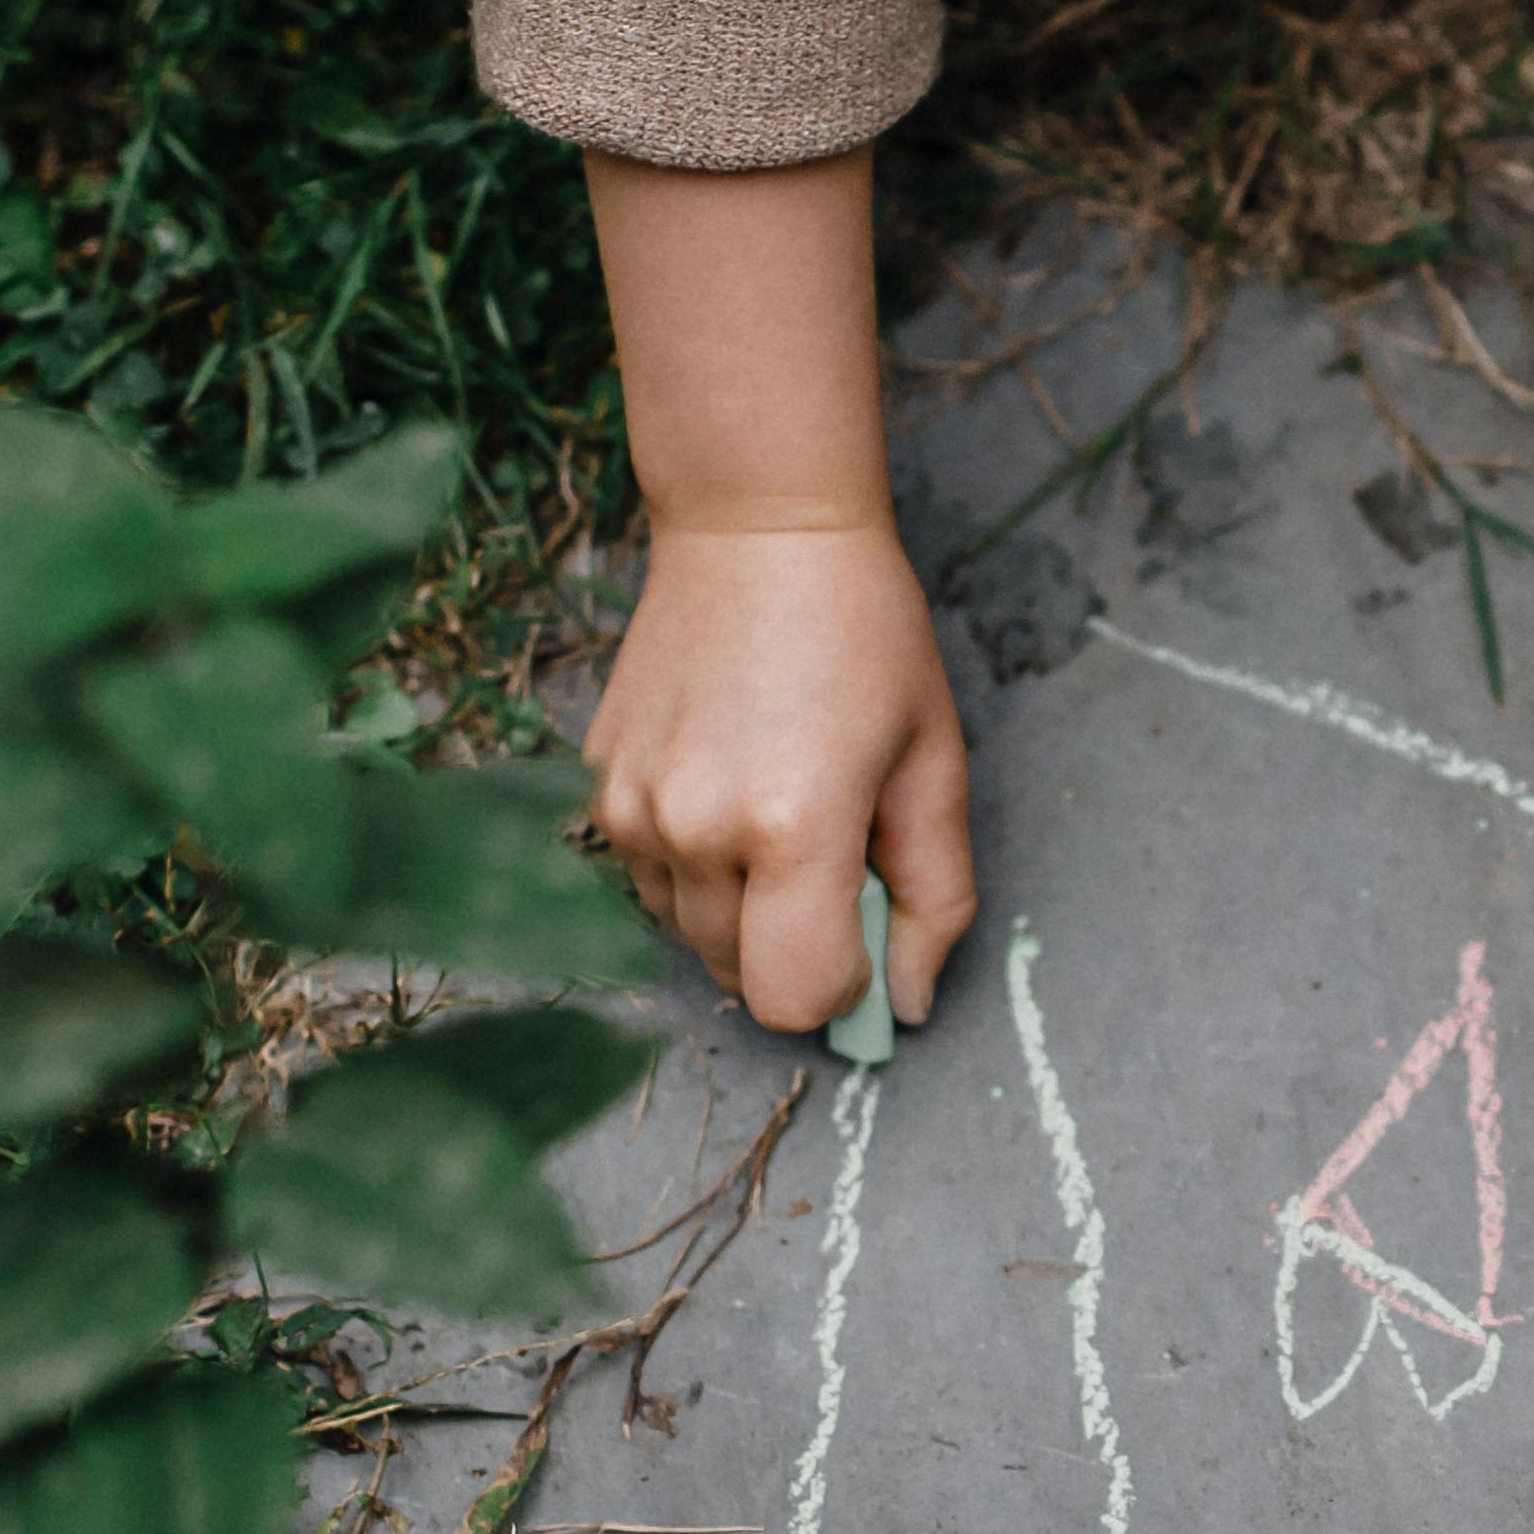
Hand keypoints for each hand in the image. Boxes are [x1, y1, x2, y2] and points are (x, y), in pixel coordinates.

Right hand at [583, 518, 974, 1036]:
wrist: (757, 529)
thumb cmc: (865, 637)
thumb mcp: (934, 766)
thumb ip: (935, 900)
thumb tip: (909, 1004)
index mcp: (793, 826)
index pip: (794, 998)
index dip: (843, 986)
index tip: (867, 928)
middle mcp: (695, 829)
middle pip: (740, 978)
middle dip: (795, 946)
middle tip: (834, 851)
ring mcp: (632, 808)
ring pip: (688, 935)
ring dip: (741, 910)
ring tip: (780, 808)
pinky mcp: (598, 783)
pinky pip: (649, 879)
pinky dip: (695, 867)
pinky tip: (731, 785)